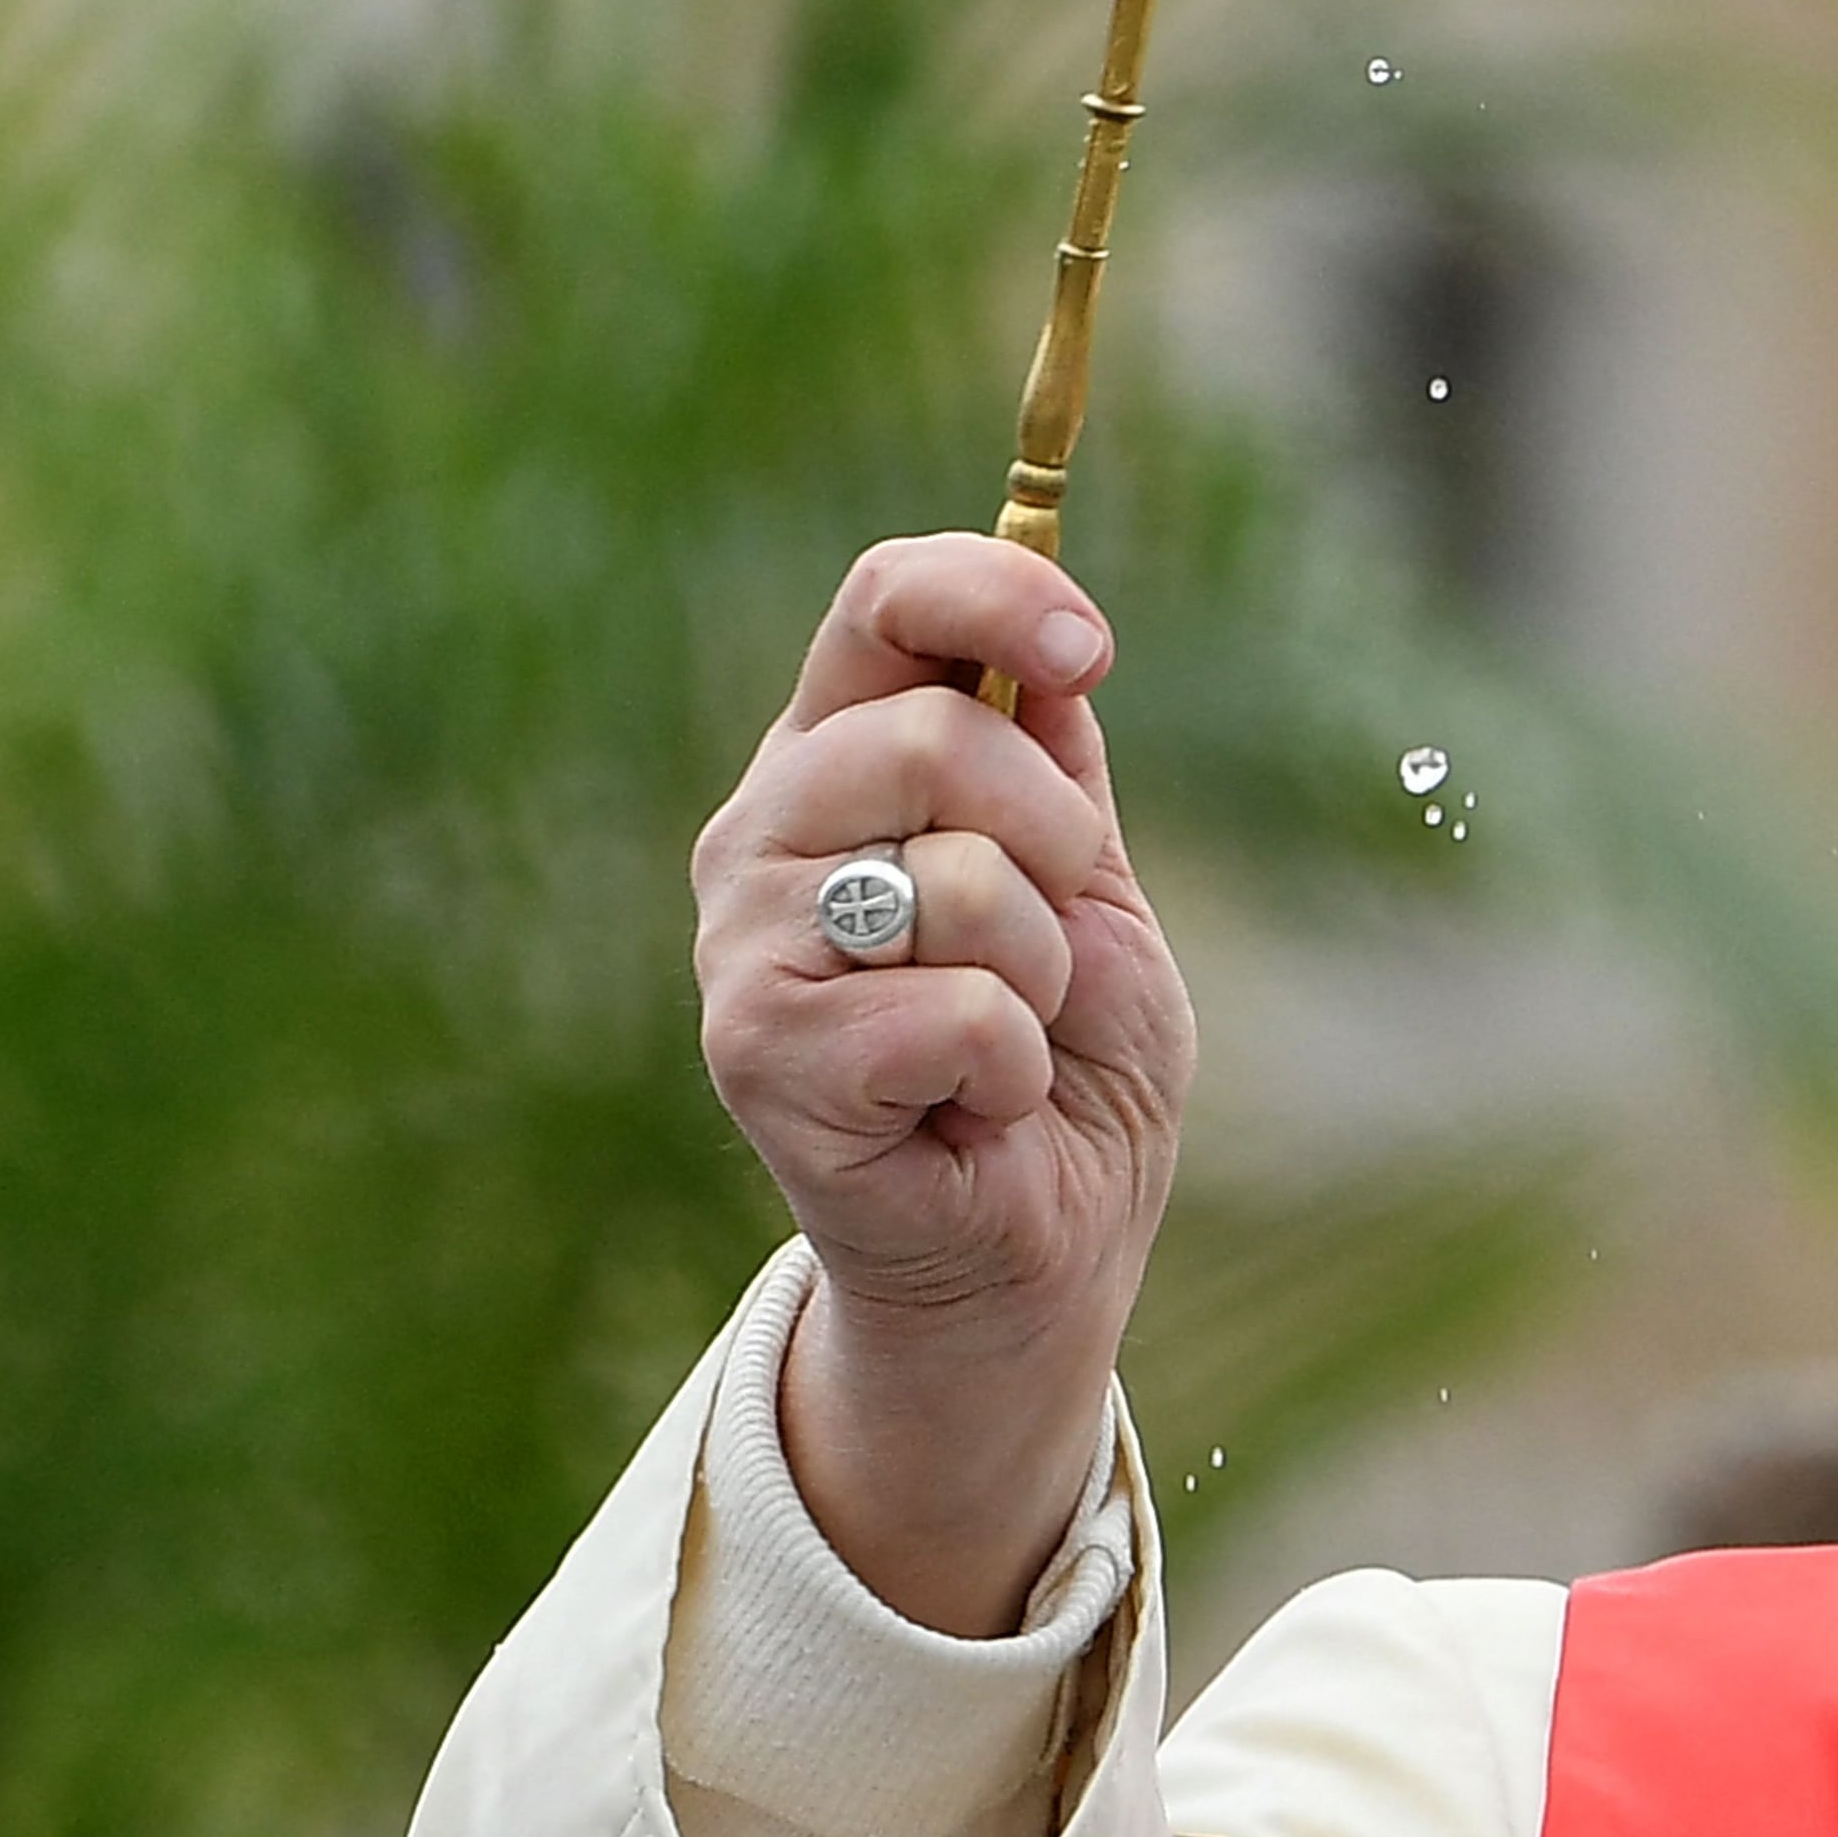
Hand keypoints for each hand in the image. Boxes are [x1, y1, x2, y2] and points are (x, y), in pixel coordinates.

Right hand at [692, 535, 1196, 1632]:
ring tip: (1004, 1038)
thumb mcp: (1089, 886)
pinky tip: (975, 1108)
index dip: (994, 591)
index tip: (1091, 650)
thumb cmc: (1064, 1061)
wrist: (1044, 1245)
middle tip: (1049, 945)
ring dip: (1038, 973)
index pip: (881, 600)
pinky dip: (1016, 1068)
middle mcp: (766, 834)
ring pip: (956, 881)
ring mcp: (745, 944)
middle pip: (933, 733)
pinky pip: (962, 1011)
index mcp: (838, 760)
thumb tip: (1051, 645)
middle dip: (1053, 840)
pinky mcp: (760, 1057)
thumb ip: (1057, 764)